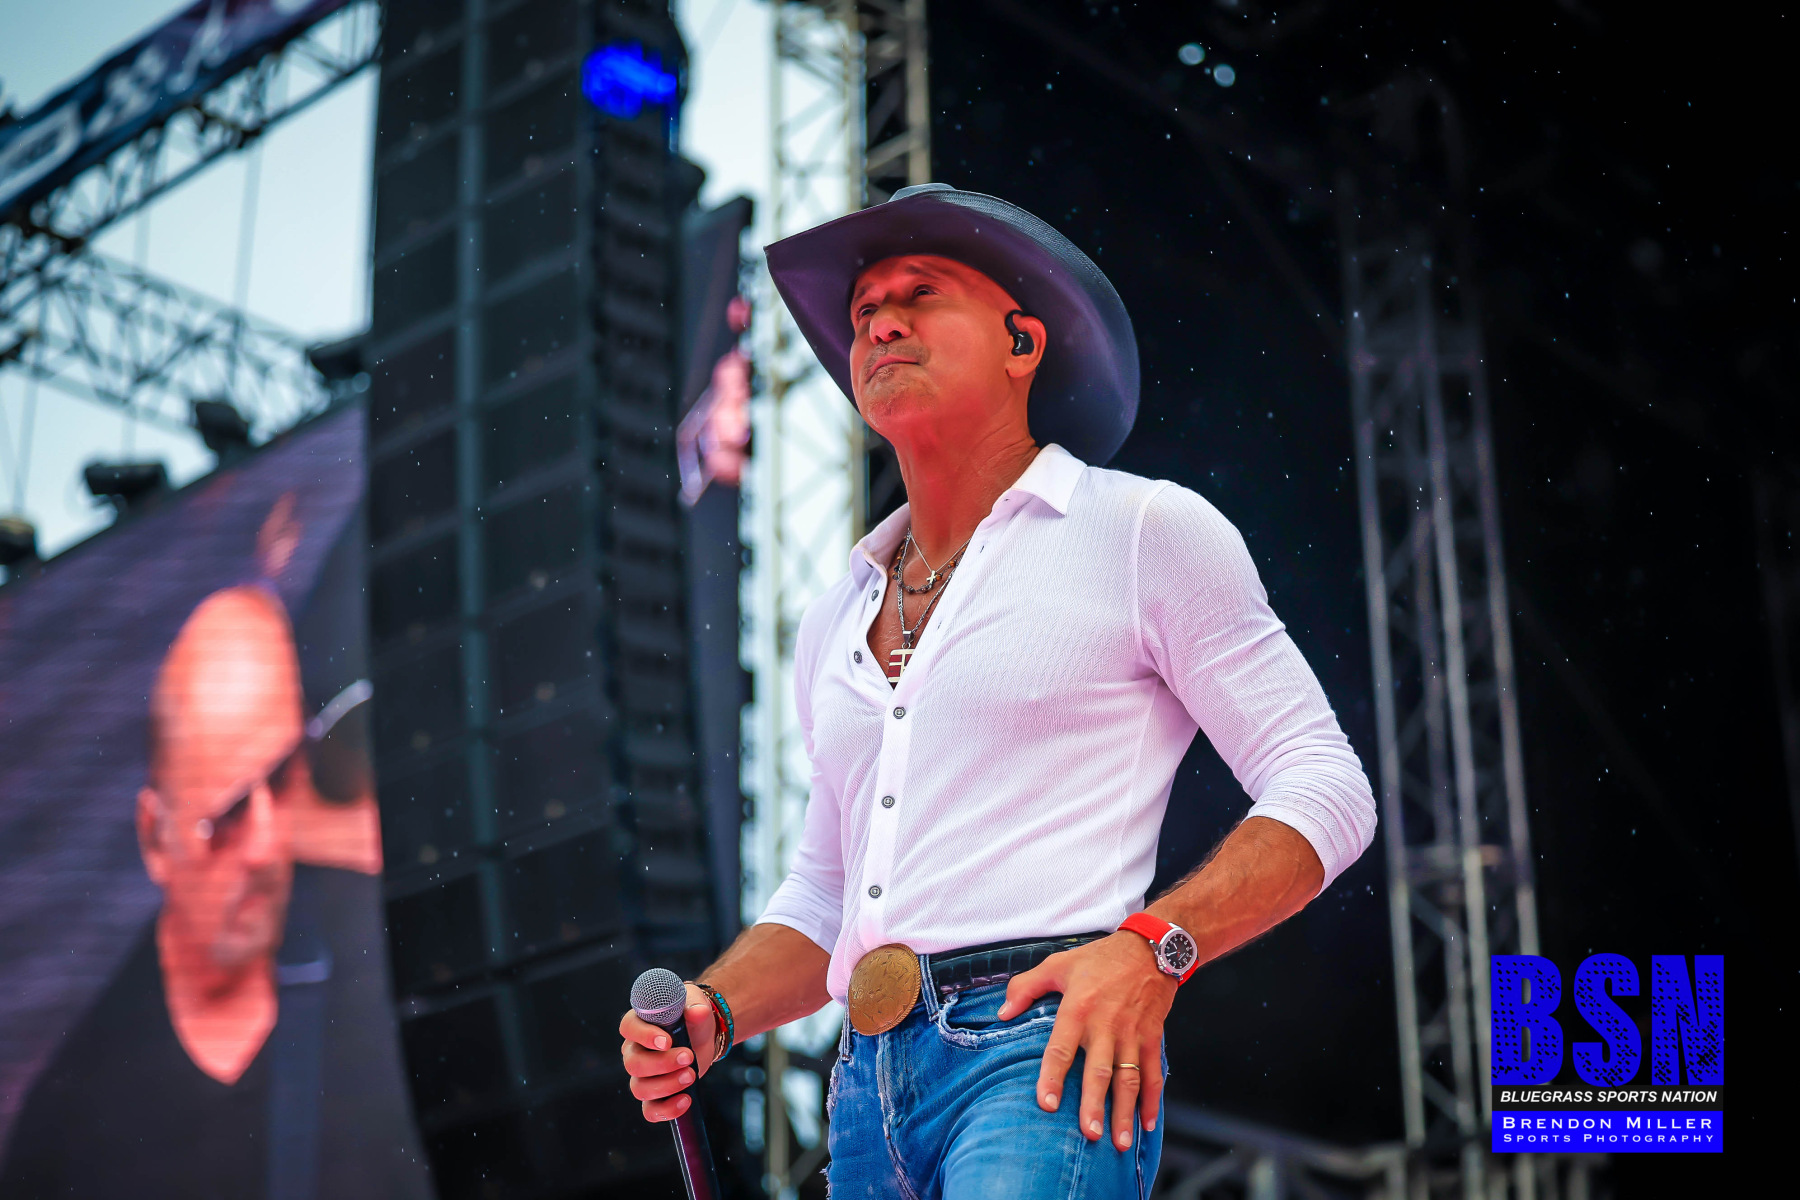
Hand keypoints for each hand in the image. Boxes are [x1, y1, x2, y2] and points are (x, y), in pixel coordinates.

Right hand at [619, 983, 719, 1122]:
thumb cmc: (692, 1017)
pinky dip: (667, 1109)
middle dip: (662, 1063)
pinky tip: (685, 1100)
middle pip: (633, 1063)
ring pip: (640, 1088)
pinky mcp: (655, 1094)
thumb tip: (698, 1012)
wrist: (702, 1036)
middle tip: (688, 1057)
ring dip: (667, 1086)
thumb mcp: (696, 1006)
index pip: (628, 1028)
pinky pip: (650, 1110)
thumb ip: (697, 1008)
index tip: (667, 1041)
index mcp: (640, 1024)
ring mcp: (642, 1075)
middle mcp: (635, 1050)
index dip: (644, 1036)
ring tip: (691, 1075)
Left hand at [996, 933, 1178, 1149]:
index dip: (1053, 1077)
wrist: (1151, 949)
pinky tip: (1147, 1124)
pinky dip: (1152, 1101)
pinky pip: (1154, 1074)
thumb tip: (1002, 1014)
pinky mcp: (1152, 1038)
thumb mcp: (1058, 964)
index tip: (1047, 1104)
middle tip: (1089, 1134)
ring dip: (1124, 1112)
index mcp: (1078, 1009)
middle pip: (1099, 1071)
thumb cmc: (1100, 959)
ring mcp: (1132, 1035)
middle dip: (1094, 1105)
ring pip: (1129, 1079)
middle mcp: (1106, 1026)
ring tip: (1118, 1141)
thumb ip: (1026, 988)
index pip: (1061, 1048)